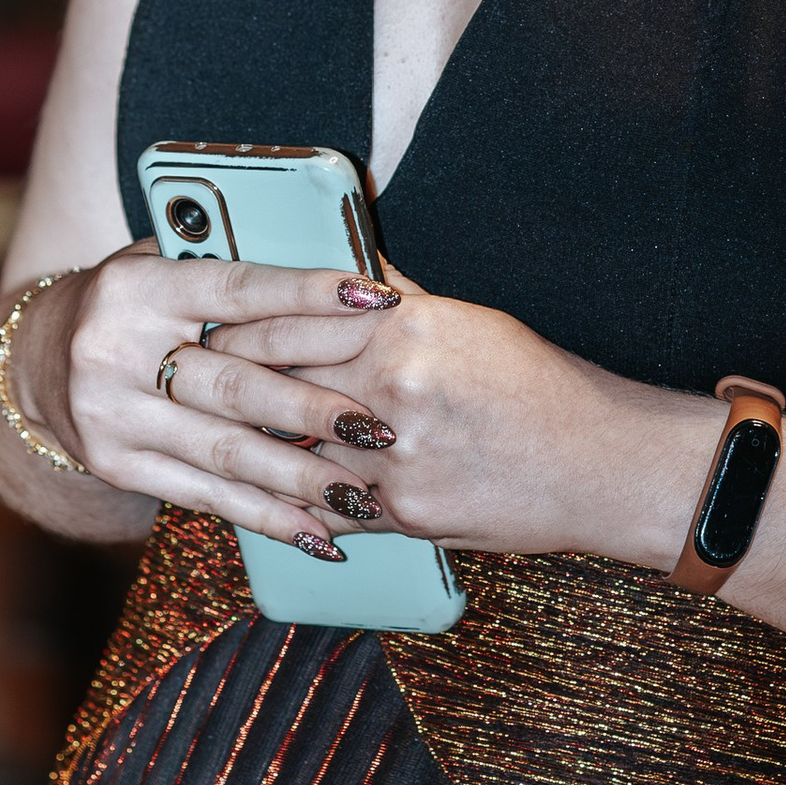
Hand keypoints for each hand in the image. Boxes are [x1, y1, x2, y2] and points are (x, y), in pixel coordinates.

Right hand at [26, 243, 408, 561]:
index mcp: (138, 286)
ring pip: (224, 452)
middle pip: (233, 386)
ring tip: (364, 494)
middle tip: (381, 427)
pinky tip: (317, 534)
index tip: (375, 301)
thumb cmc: (134, 299)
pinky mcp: (116, 465)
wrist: (38, 356)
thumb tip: (337, 263)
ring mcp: (111, 416)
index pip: (236, 290)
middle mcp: (115, 351)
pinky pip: (203, 495)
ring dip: (300, 479)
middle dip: (313, 411)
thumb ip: (231, 262)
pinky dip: (265, 517)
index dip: (308, 295)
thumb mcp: (164, 262)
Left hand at [193, 261, 720, 566]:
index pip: (291, 319)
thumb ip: (396, 302)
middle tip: (186, 376)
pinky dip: (300, 497)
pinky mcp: (405, 514)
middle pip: (280, 382)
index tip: (205, 321)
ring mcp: (396, 457)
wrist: (599, 463)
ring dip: (254, 444)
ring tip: (218, 434)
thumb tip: (343, 270)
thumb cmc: (539, 386)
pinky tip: (272, 490)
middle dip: (230, 381)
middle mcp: (394, 389)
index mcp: (405, 329)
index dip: (239, 324)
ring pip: (296, 448)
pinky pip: (331, 504)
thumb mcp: (467, 324)